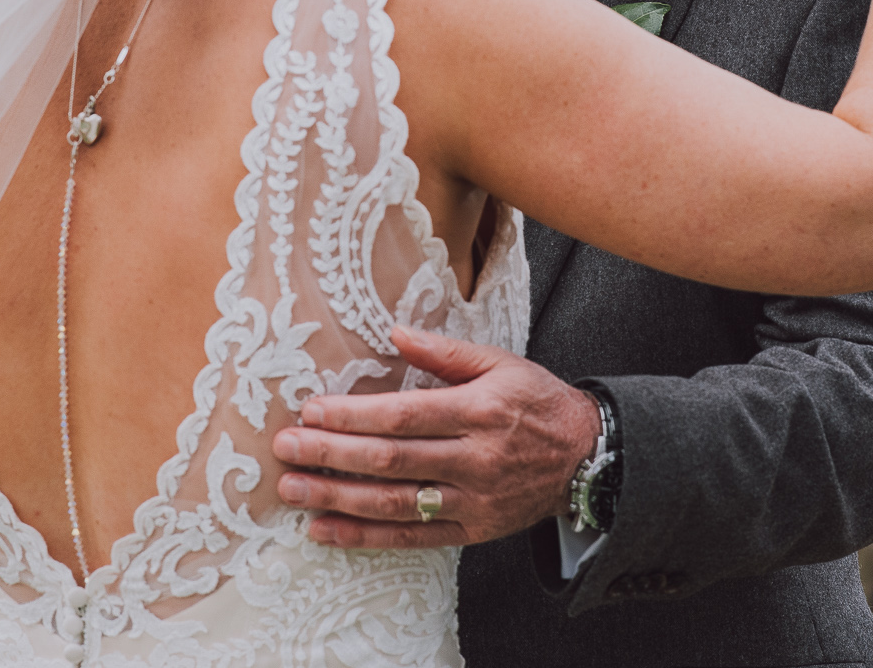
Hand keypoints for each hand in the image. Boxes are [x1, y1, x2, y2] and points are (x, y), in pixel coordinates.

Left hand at [271, 325, 601, 548]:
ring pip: (394, 504)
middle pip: (391, 460)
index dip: (354, 416)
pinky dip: (364, 537)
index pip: (404, 416)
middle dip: (332, 455)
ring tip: (292, 489)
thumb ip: (445, 351)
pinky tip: (324, 530)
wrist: (587, 457)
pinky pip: (410, 538)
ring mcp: (472, 501)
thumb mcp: (501, 363)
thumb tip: (394, 333)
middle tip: (286, 449)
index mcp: (479, 411)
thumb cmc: (536, 401)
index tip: (311, 411)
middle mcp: (475, 460)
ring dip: (337, 499)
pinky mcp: (471, 532)